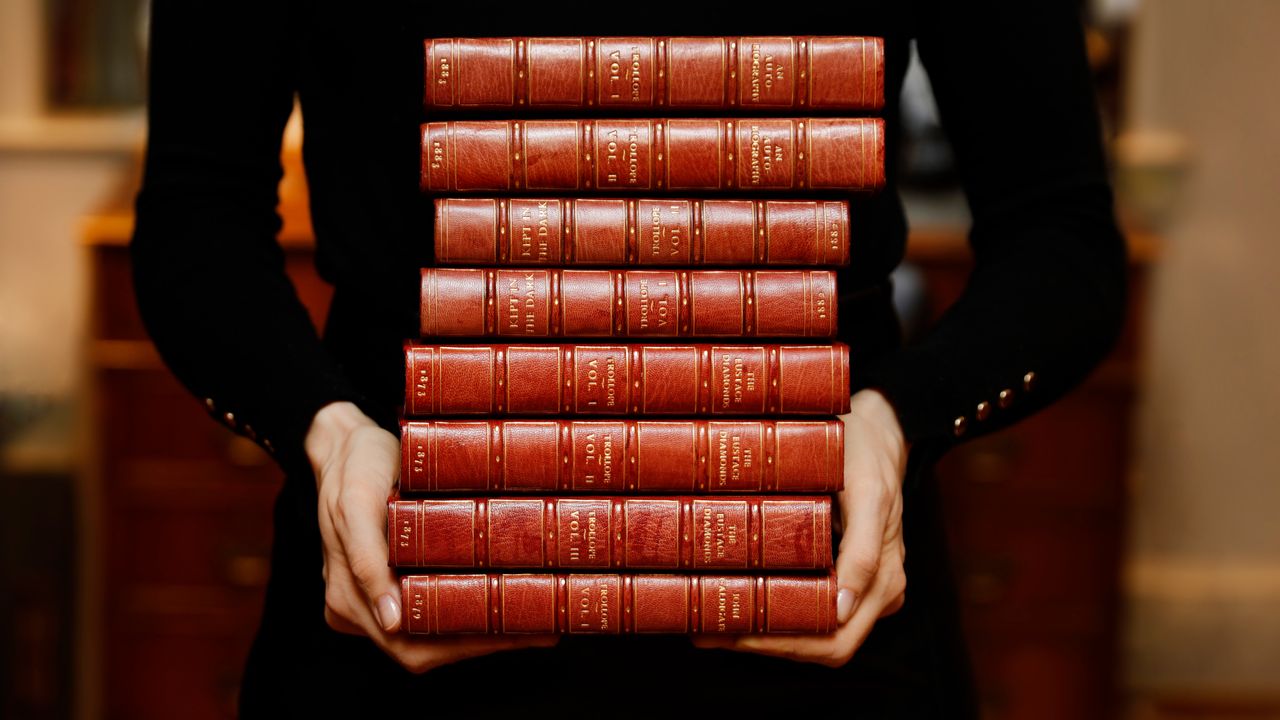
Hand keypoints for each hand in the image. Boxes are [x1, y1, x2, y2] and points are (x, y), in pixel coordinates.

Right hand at [306, 401, 556, 672]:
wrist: (343, 445)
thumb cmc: (354, 467)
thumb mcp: (356, 502)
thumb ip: (366, 560)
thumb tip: (391, 623)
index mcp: (347, 599)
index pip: (412, 645)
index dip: (468, 646)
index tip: (519, 631)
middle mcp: (360, 610)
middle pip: (428, 649)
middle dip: (486, 643)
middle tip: (543, 630)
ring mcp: (375, 599)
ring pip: (434, 637)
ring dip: (483, 634)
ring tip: (537, 621)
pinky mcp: (393, 582)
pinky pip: (431, 611)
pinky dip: (467, 611)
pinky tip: (504, 600)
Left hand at [693, 389, 907, 665]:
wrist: (877, 431)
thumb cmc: (866, 454)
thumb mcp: (867, 494)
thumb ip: (864, 552)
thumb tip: (842, 607)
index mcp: (885, 579)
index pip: (834, 639)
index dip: (783, 644)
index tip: (733, 632)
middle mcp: (876, 593)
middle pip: (820, 646)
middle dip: (764, 645)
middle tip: (707, 634)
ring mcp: (860, 587)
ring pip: (813, 635)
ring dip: (764, 636)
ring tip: (710, 625)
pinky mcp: (842, 574)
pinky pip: (811, 609)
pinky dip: (775, 615)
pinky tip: (735, 603)